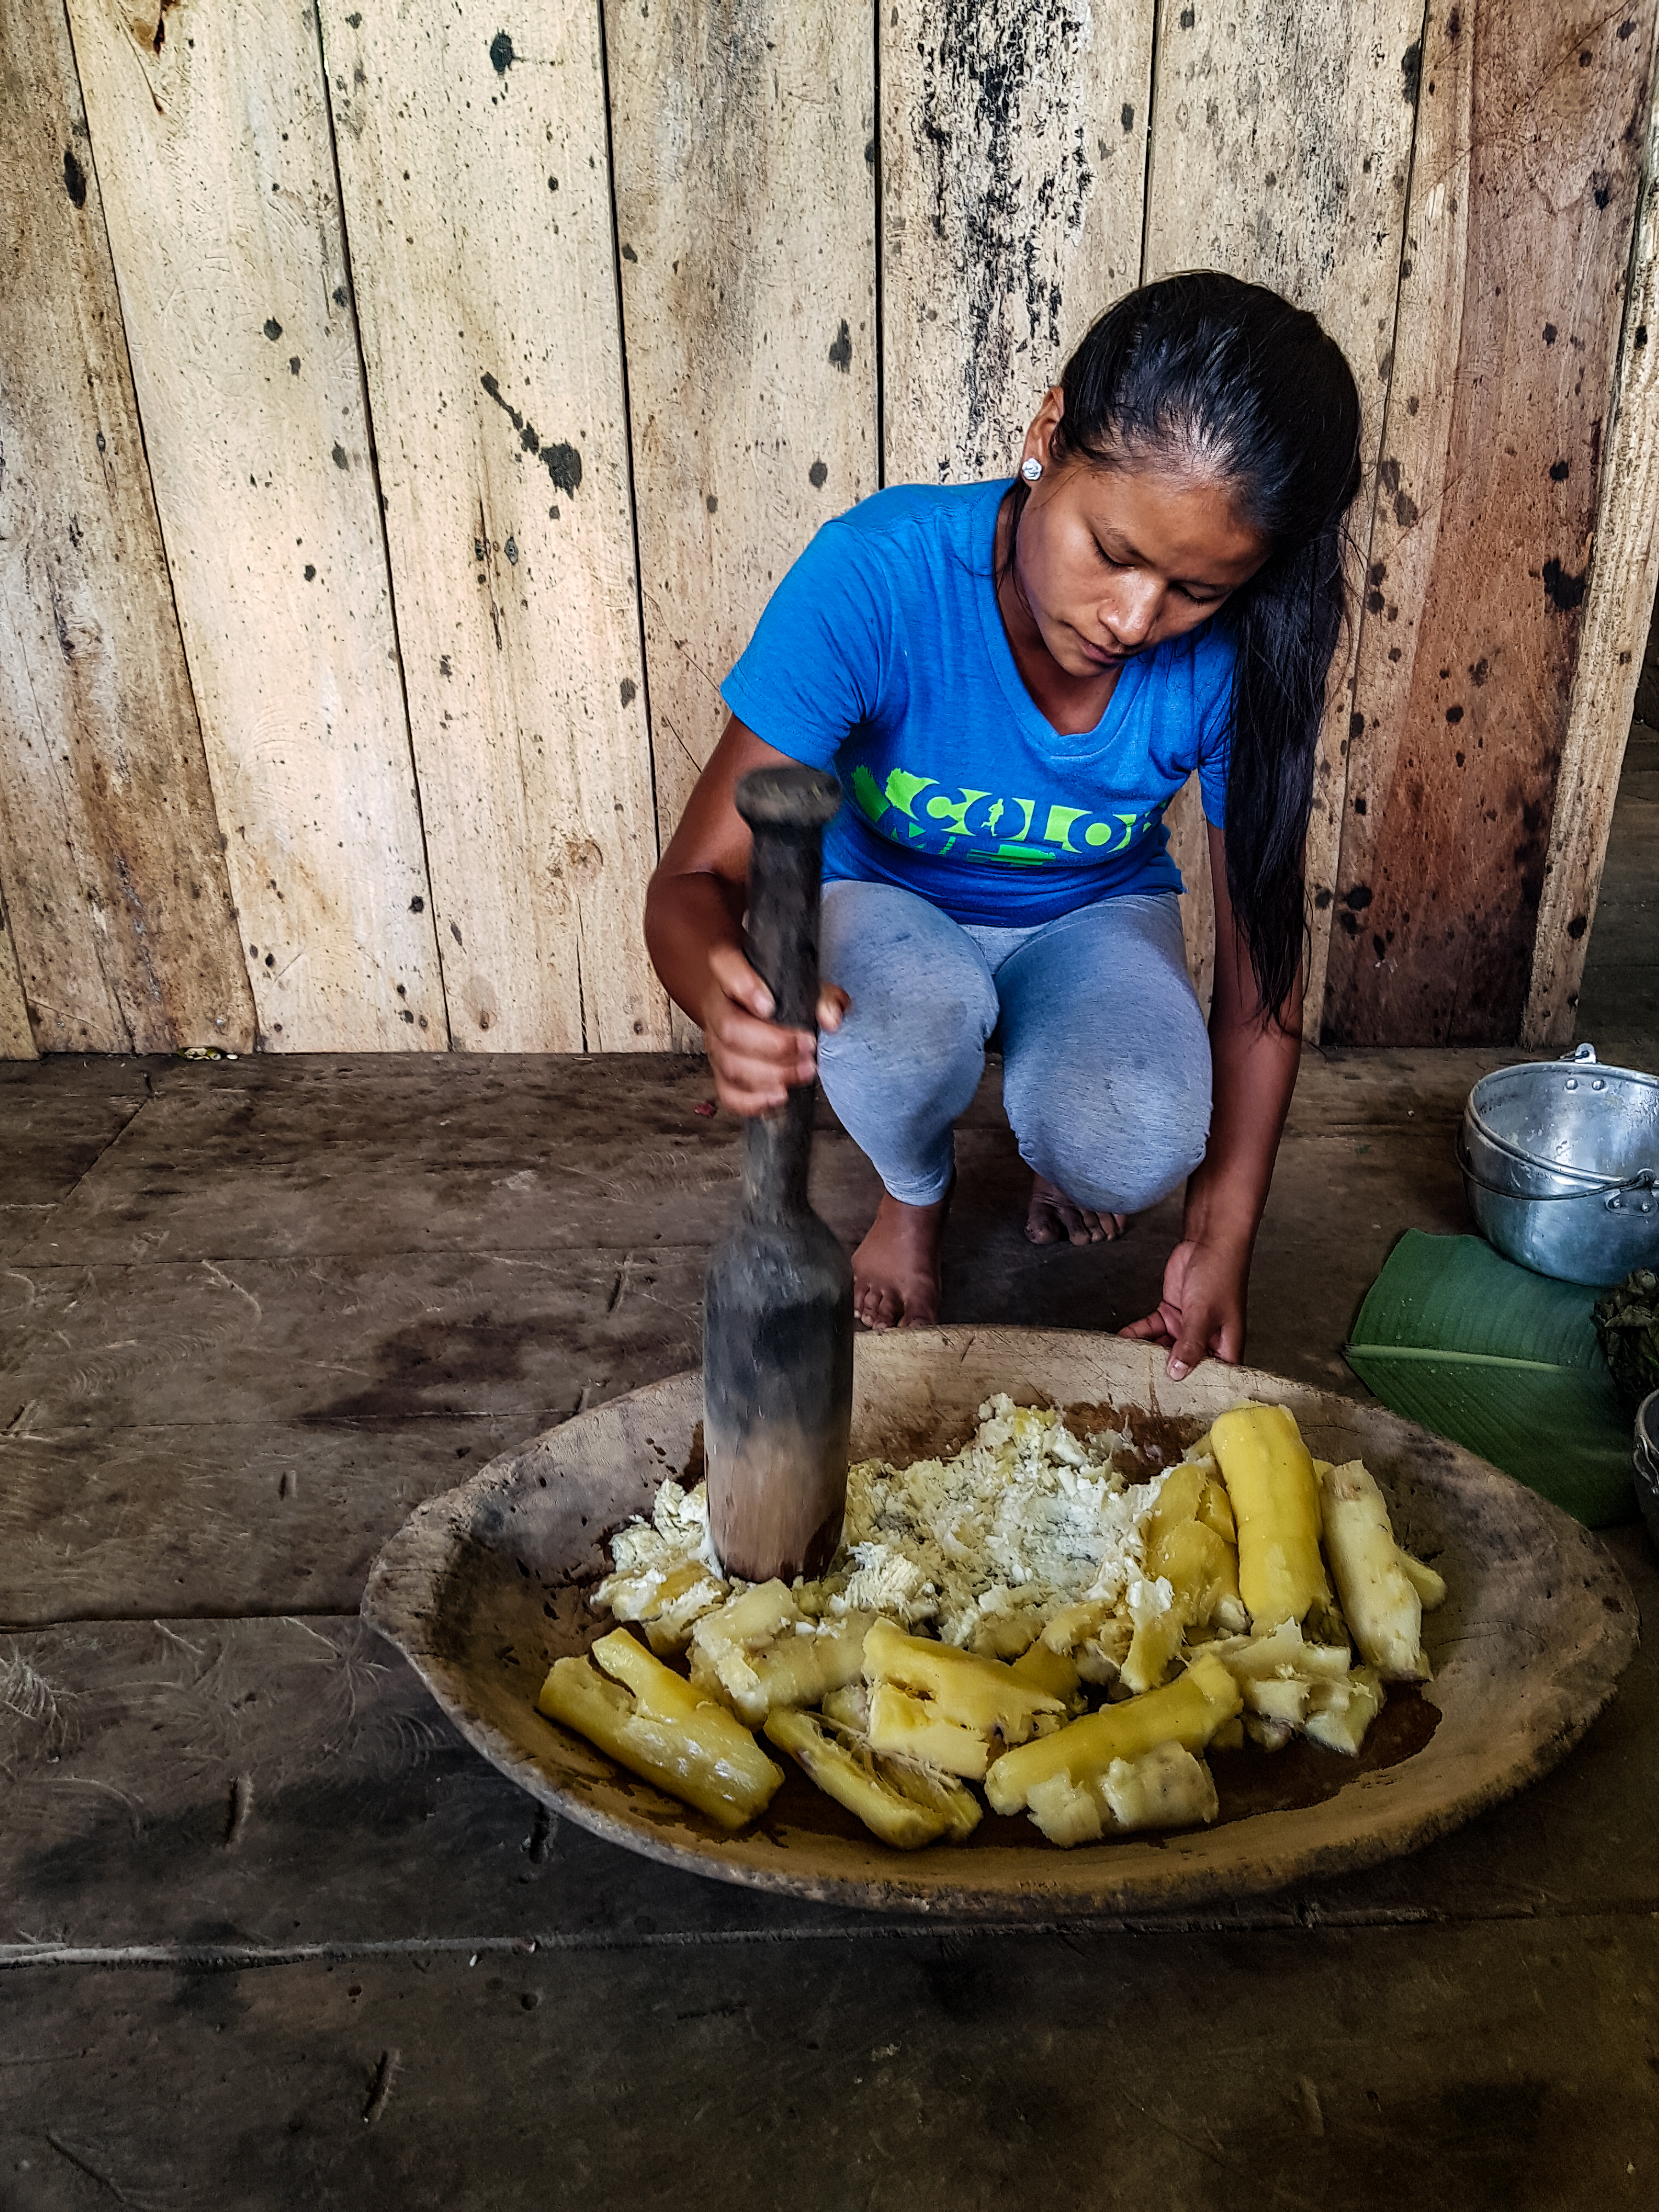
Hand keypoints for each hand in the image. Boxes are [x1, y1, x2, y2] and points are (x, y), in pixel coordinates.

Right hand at [699, 941, 847, 1116]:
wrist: (756, 1009)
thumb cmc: (781, 995)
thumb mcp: (805, 984)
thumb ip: (822, 997)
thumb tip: (831, 1019)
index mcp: (731, 974)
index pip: (725, 967)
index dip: (744, 986)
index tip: (769, 1006)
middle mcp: (718, 1007)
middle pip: (730, 1029)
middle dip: (772, 1045)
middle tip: (807, 1048)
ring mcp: (716, 1043)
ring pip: (731, 1064)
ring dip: (770, 1074)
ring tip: (804, 1072)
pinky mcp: (721, 1072)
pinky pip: (728, 1093)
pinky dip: (753, 1101)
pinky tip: (779, 1096)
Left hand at [1121, 1235, 1248, 1379]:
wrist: (1209, 1241)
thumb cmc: (1219, 1276)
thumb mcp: (1204, 1313)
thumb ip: (1190, 1344)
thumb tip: (1177, 1374)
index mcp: (1224, 1346)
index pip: (1212, 1377)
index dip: (1197, 1391)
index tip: (1176, 1407)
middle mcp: (1206, 1340)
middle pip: (1184, 1365)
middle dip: (1164, 1376)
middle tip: (1140, 1393)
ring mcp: (1187, 1327)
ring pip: (1164, 1348)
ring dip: (1146, 1355)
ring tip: (1125, 1369)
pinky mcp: (1171, 1312)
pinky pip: (1152, 1328)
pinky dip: (1137, 1334)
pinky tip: (1121, 1342)